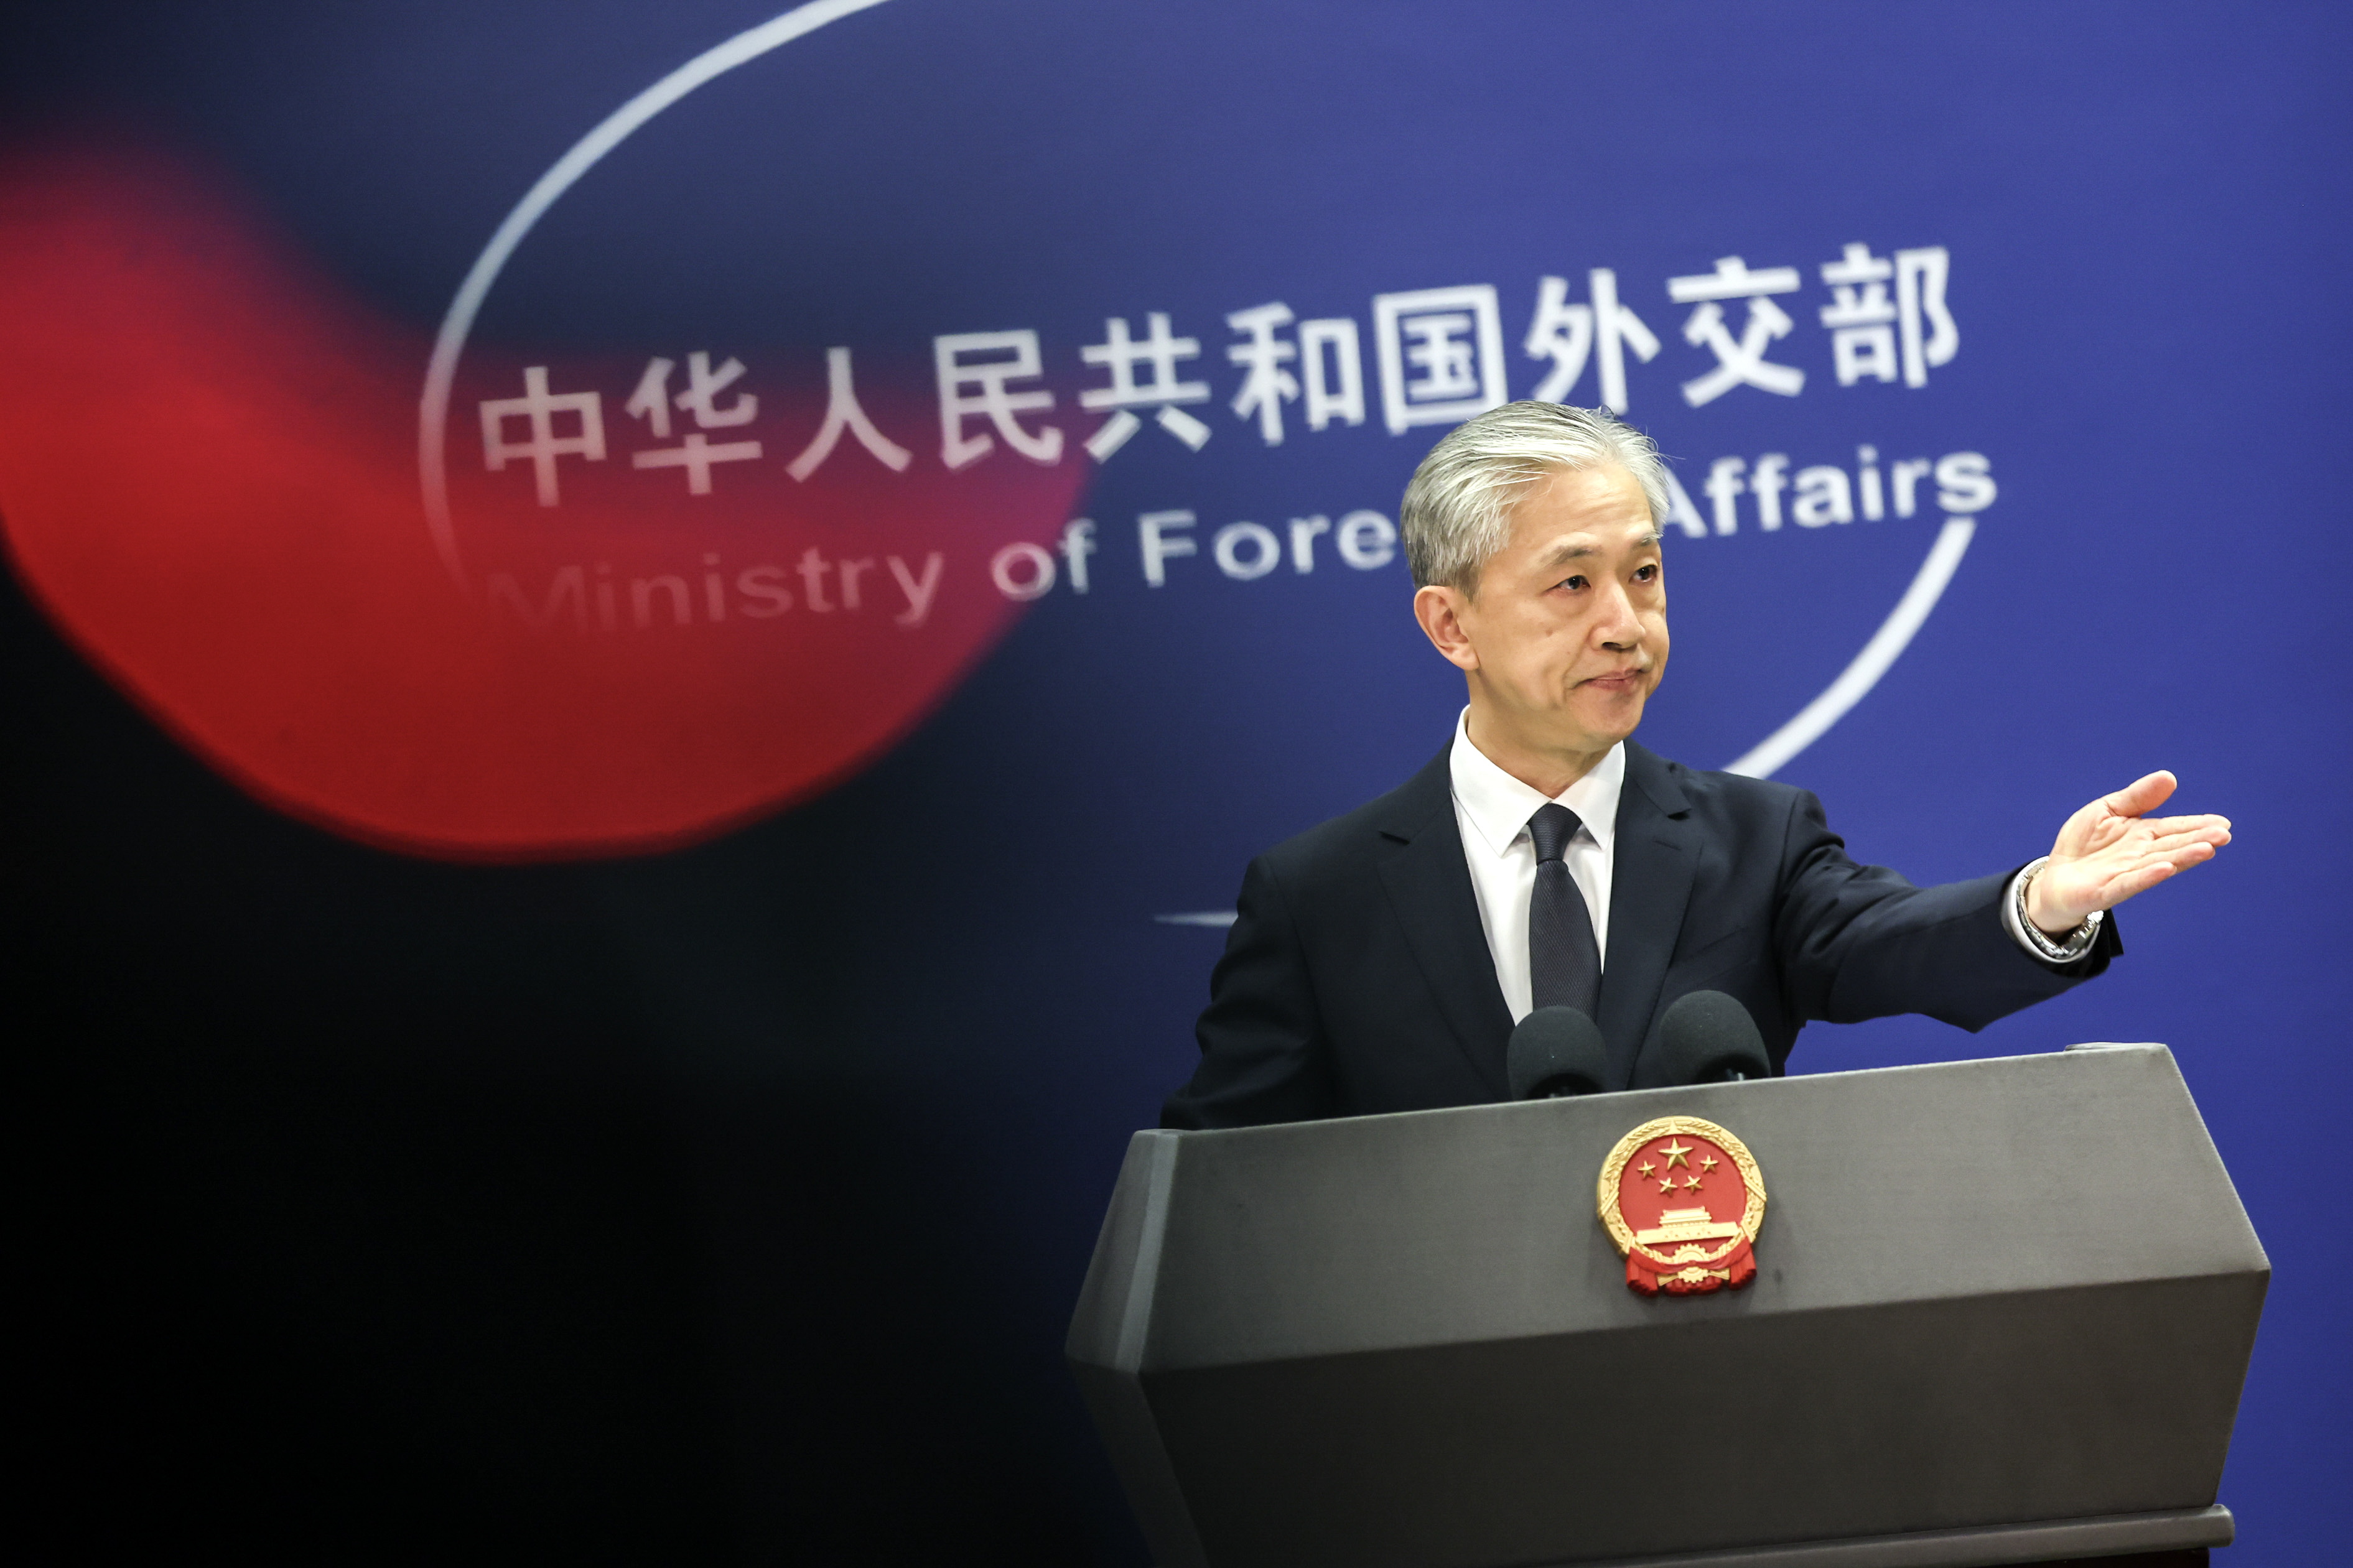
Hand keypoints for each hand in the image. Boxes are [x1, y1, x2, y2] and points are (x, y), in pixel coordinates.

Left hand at [2026, 771, 2230, 933]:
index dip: (2198, 826)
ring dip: (2182, 858)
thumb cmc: (2084, 844)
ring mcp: (2126, 874)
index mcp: (2143, 835)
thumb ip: (2136, 797)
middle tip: (2224, 835)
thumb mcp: (2107, 811)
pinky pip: (2130, 882)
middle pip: (2173, 846)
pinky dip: (2147, 876)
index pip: (2175, 828)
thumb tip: (2169, 777)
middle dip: (2198, 840)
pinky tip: (2166, 869)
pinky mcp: (2107, 891)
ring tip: (2206, 849)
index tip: (2223, 823)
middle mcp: (2140, 855)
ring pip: (2158, 864)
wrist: (2055, 878)